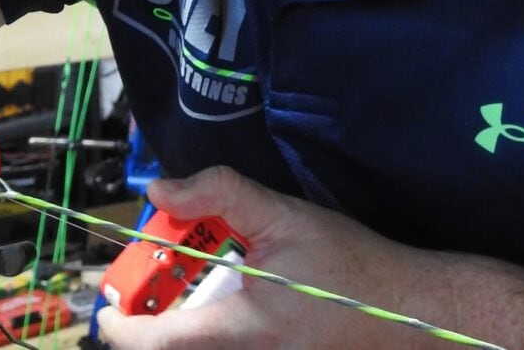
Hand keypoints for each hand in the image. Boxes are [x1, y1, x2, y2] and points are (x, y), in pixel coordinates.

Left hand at [96, 166, 456, 348]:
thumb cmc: (353, 268)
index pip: (148, 346)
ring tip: (190, 294)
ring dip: (178, 331)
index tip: (111, 302)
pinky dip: (209, 338)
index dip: (117, 325)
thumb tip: (163, 190)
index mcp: (238, 332)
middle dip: (147, 323)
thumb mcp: (285, 217)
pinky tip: (228, 310)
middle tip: (154, 287)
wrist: (412, 312)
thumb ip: (221, 195)